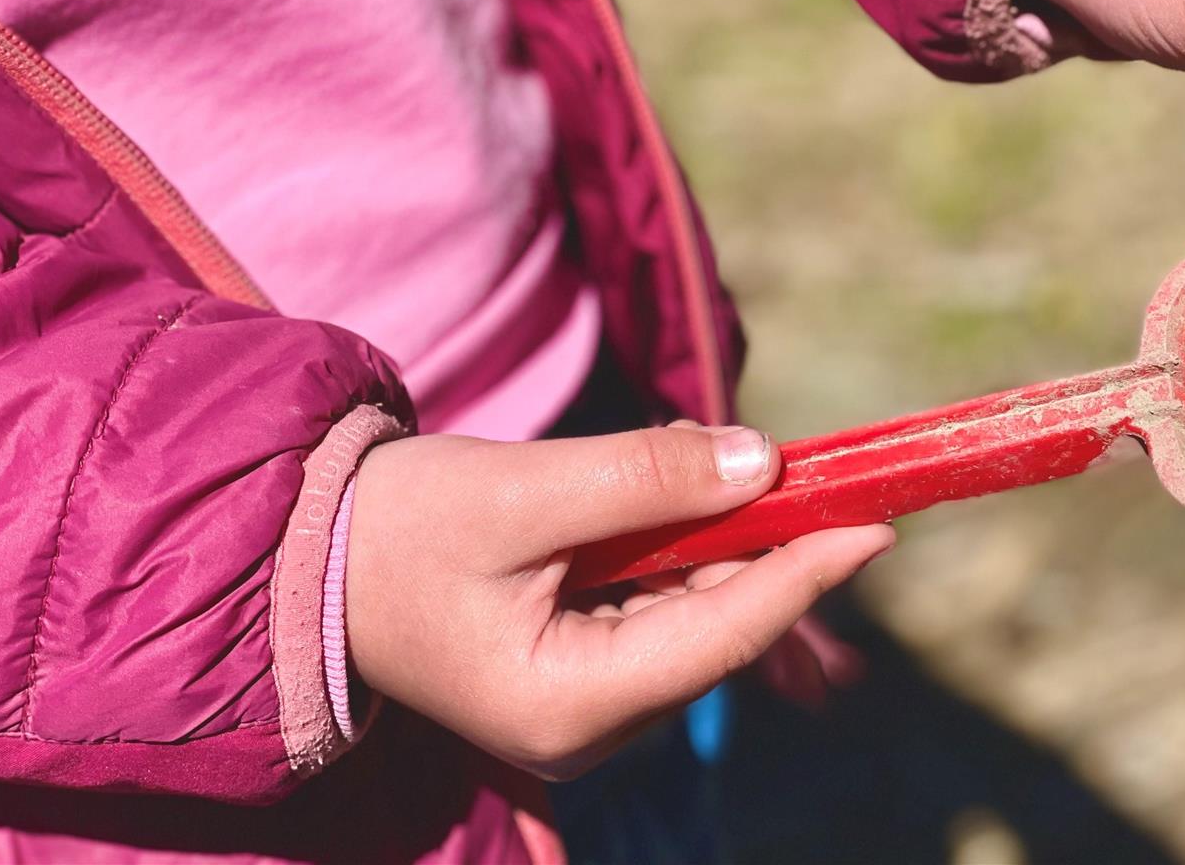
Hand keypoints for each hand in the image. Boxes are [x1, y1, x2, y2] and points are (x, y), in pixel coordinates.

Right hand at [344, 427, 892, 779]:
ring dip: (724, 539)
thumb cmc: (399, 525)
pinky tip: (690, 494)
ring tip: (724, 467)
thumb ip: (647, 478)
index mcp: (570, 704)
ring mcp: (581, 705)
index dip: (807, 571)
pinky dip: (686, 549)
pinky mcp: (574, 670)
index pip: (722, 632)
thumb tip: (763, 460)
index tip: (877, 521)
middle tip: (810, 467)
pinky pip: (660, 607)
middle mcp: (587, 725)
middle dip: (766, 543)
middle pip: (719, 626)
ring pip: (697, 613)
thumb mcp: (525, 491)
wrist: (307, 551)